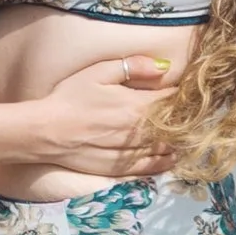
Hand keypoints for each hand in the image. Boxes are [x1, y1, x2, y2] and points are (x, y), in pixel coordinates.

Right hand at [27, 54, 175, 176]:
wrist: (45, 131)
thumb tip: (164, 66)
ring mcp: (129, 152)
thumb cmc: (69, 97)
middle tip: (190, 117)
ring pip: (163, 149)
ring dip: (177, 143)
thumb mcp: (98, 72)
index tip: (188, 94)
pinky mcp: (119, 168)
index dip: (182, 97)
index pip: (170, 101)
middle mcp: (137, 131)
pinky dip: (163, 163)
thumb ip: (132, 66)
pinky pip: (148, 167)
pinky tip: (170, 159)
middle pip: (172, 128)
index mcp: (135, 105)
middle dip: (183, 122)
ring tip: (185, 138)